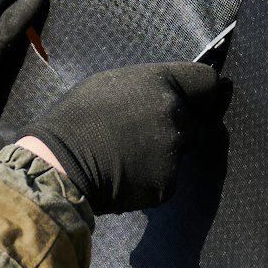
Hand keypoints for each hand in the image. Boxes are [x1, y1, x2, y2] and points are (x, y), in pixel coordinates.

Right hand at [21, 63, 226, 213]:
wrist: (58, 164)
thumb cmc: (76, 119)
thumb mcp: (111, 84)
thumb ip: (149, 87)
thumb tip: (171, 93)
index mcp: (162, 83)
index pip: (209, 83)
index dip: (207, 95)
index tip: (204, 102)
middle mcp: (176, 115)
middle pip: (196, 123)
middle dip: (176, 128)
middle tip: (140, 134)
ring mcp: (174, 152)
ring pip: (179, 152)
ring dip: (162, 154)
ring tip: (125, 154)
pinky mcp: (167, 185)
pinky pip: (167, 179)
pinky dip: (151, 179)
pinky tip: (125, 174)